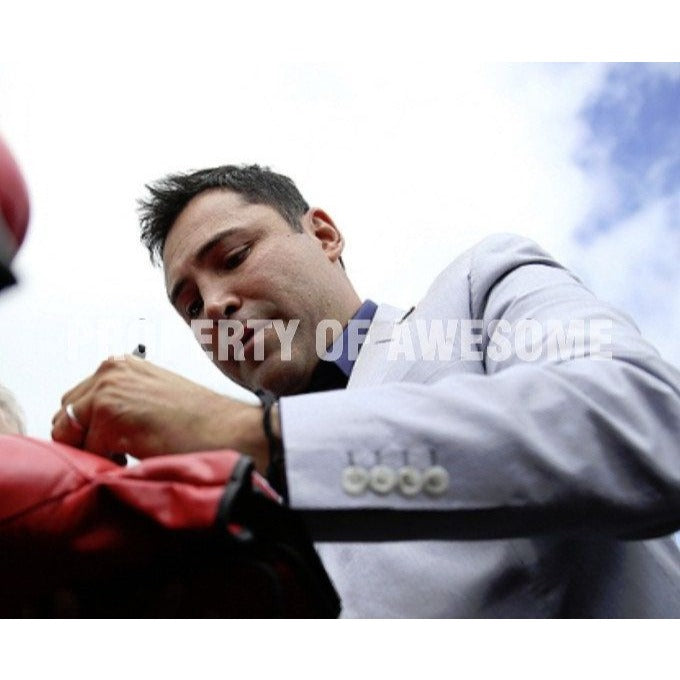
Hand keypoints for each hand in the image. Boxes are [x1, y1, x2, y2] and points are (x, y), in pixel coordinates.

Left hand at [51, 356, 269, 471]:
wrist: (230, 431)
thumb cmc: (202, 420)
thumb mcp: (155, 398)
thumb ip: (123, 402)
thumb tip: (92, 430)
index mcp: (120, 364)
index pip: (76, 402)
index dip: (89, 430)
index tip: (111, 445)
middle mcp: (111, 370)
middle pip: (66, 417)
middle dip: (85, 440)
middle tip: (119, 453)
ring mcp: (108, 390)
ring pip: (70, 435)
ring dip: (94, 452)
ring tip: (130, 455)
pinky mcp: (110, 414)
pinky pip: (88, 453)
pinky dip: (109, 464)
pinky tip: (138, 458)